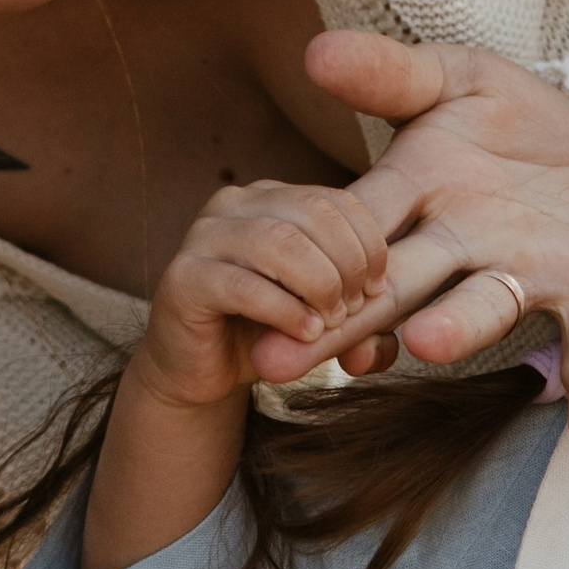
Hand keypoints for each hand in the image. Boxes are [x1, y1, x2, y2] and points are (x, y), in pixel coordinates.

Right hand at [133, 181, 398, 413]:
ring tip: (331, 322)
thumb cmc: (266, 332)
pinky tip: (305, 334)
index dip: (368, 243)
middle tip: (355, 309)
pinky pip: (243, 286)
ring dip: (320, 285)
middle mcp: (233, 204)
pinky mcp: (182, 279)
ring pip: (278, 242)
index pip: (334, 201)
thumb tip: (386, 298)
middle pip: (312, 215)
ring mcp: (202, 237)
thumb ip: (357, 297)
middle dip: (348, 264)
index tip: (379, 288)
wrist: (201, 371)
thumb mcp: (322, 307)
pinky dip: (285, 311)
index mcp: (269, 197)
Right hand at [251, 34, 568, 451]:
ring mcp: (522, 277)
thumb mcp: (455, 80)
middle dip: (344, 323)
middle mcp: (460, 248)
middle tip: (281, 365)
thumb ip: (391, 74)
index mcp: (419, 197)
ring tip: (425, 344)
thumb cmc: (511, 123)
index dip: (312, 263)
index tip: (260, 307)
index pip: (356, 232)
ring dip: (456, 329)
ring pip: (482, 308)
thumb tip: (314, 50)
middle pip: (394, 289)